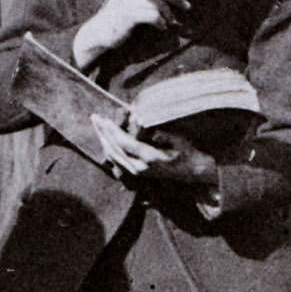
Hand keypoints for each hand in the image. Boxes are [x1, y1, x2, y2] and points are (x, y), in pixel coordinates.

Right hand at [72, 0, 187, 66]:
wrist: (101, 30)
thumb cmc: (120, 16)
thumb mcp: (133, 0)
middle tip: (188, 7)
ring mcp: (129, 0)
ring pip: (158, 2)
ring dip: (169, 13)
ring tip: (172, 22)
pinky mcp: (129, 14)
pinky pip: (152, 15)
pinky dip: (160, 22)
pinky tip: (162, 27)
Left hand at [91, 118, 217, 192]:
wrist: (195, 171)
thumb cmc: (188, 151)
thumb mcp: (177, 138)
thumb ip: (158, 131)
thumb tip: (138, 121)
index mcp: (150, 157)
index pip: (123, 142)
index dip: (111, 129)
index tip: (103, 118)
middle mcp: (141, 167)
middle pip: (114, 149)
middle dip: (103, 132)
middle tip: (95, 118)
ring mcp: (139, 172)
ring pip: (114, 157)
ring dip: (104, 140)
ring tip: (98, 126)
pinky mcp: (139, 174)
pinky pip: (118, 163)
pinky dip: (110, 150)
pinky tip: (106, 141)